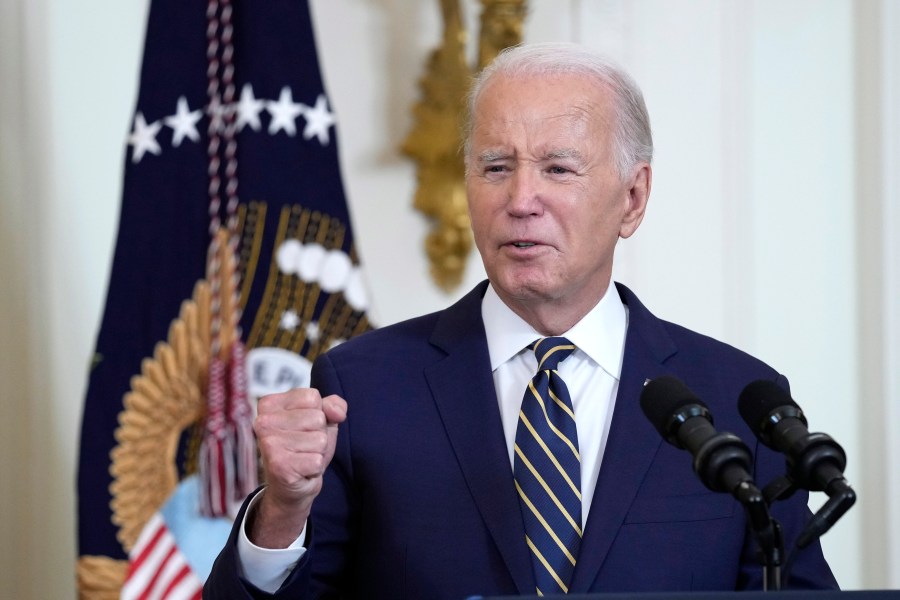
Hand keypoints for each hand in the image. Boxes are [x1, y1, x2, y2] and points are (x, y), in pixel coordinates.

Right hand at [248, 387, 346, 547]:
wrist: (293, 486)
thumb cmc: (305, 448)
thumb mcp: (322, 421)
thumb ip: (333, 406)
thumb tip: (337, 412)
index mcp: (269, 404)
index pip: (312, 397)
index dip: (318, 413)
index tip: (303, 427)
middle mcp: (263, 422)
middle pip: (317, 418)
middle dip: (318, 434)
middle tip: (303, 446)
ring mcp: (269, 444)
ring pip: (319, 439)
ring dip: (317, 452)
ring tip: (302, 457)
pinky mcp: (279, 465)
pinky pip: (317, 460)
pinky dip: (315, 468)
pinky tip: (301, 470)